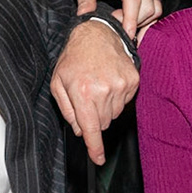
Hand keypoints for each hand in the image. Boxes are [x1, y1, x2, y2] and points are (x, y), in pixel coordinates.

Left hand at [50, 20, 137, 164]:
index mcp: (83, 92)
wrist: (96, 33)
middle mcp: (104, 91)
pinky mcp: (132, 81)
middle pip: (102, 123)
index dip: (95, 147)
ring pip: (114, 114)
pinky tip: (108, 80)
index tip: (98, 159)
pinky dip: (116, 96)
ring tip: (97, 85)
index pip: (91, 129)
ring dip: (105, 106)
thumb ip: (67, 110)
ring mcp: (121, 86)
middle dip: (93, 117)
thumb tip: (80, 131)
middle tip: (87, 97)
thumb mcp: (58, 82)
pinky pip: (124, 102)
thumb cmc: (74, 57)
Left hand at [63, 0, 161, 36]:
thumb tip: (85, 18)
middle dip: (134, 22)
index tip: (126, 34)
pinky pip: (155, 4)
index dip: (131, 19)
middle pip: (147, 5)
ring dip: (142, 21)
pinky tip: (134, 25)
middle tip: (115, 27)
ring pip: (155, 7)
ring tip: (122, 24)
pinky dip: (148, 17)